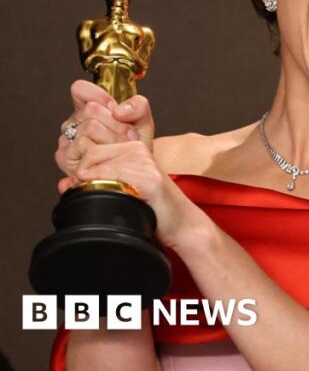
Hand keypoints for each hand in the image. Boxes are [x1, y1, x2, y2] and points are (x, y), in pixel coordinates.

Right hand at [55, 81, 137, 187]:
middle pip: (91, 109)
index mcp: (86, 110)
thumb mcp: (142, 122)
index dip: (100, 96)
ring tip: (122, 148)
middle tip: (127, 136)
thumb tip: (119, 110)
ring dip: (114, 139)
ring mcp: (67, 142)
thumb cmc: (134, 147)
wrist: (136, 173)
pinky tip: (113, 158)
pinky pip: (87, 148)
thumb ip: (138, 106)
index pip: (80, 90)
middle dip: (116, 124)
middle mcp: (73, 124)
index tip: (116, 111)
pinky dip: (107, 153)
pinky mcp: (66, 159)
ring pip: (90, 128)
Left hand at [69, 139, 192, 245]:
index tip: (85, 184)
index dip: (81, 167)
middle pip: (89, 153)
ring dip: (90, 184)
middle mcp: (138, 150)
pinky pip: (110, 176)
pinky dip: (101, 189)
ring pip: (96, 164)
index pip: (90, 147)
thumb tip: (63, 184)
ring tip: (104, 198)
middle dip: (82, 175)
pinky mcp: (149, 178)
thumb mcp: (122, 188)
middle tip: (90, 193)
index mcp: (132, 147)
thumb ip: (95, 181)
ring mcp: (144, 162)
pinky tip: (114, 200)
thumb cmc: (152, 208)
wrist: (182, 223)